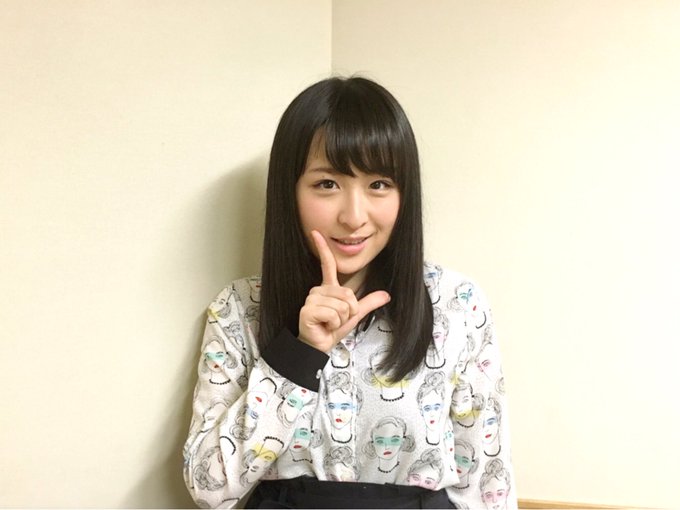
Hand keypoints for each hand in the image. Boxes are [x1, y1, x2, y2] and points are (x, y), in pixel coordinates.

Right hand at [298, 230, 390, 352]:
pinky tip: (324, 326)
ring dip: (341, 319)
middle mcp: (318, 291)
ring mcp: (311, 300)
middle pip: (347, 294)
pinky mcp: (308, 310)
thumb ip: (368, 303)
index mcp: (328, 288)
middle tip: (336, 320)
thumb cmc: (332, 329)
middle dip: (349, 311)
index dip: (323, 249)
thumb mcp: (354, 315)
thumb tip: (386, 295)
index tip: (316, 232)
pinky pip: (333, 314)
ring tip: (330, 323)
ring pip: (342, 305)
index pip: (327, 265)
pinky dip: (333, 324)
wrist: (319, 346)